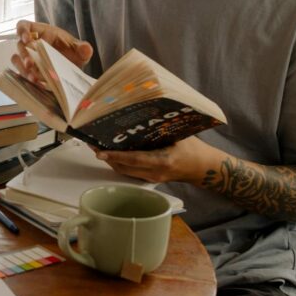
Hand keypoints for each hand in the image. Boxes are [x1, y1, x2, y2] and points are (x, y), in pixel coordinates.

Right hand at [11, 20, 93, 85]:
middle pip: (20, 46)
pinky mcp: (28, 71)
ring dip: (23, 68)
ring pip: (17, 60)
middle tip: (30, 64)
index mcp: (39, 32)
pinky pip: (22, 73)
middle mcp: (30, 44)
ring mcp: (27, 58)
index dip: (22, 31)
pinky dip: (28, 78)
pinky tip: (38, 84)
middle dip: (24, 55)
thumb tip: (86, 48)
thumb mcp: (78, 49)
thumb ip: (82, 48)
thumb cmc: (71, 52)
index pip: (24, 26)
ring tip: (33, 78)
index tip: (27, 39)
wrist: (72, 67)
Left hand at [93, 137, 222, 183]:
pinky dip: (119, 163)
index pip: (134, 159)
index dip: (115, 156)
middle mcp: (155, 172)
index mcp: (163, 160)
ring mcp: (152, 178)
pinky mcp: (150, 179)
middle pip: (124, 167)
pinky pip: (130, 172)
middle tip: (92, 143)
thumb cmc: (192, 148)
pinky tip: (112, 152)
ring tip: (97, 146)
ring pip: (124, 171)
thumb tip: (138, 116)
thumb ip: (158, 128)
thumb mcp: (177, 134)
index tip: (100, 151)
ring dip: (110, 160)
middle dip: (106, 156)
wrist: (202, 167)